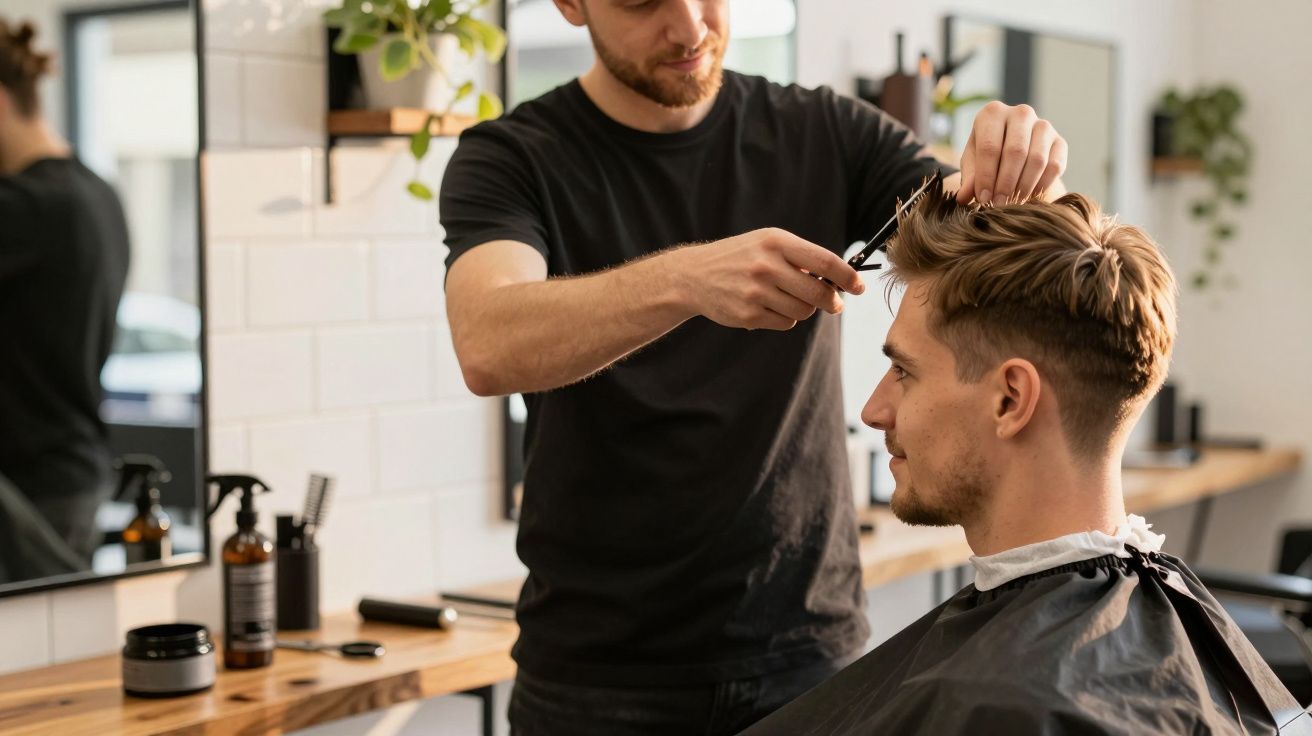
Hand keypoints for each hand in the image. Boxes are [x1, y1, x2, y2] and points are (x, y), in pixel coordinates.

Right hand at [670, 228, 864, 330]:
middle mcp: (766, 265)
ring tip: (787, 299)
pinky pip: (785, 323)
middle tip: (834, 303)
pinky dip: (785, 318)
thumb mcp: (767, 243)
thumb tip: (840, 279)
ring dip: (805, 309)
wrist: (694, 276)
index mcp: (775, 242)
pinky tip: (768, 307)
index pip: (823, 261)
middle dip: (832, 301)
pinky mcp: (748, 315)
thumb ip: (801, 258)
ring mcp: (756, 292)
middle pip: (818, 292)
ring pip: (804, 311)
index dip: (847, 276)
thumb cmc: (740, 257)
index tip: (859, 286)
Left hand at [956, 101, 1066, 204]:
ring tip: (1012, 203)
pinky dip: (1042, 185)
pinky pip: (1055, 166)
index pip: (990, 147)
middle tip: (999, 205)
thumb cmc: (987, 156)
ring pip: (1037, 159)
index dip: (986, 176)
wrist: (1013, 151)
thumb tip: (963, 198)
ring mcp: (1043, 125)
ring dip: (1024, 186)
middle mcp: (1020, 113)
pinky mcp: (1060, 141)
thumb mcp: (973, 164)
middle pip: (1015, 152)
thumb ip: (969, 180)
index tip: (984, 199)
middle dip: (1006, 183)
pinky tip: (1029, 197)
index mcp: (992, 113)